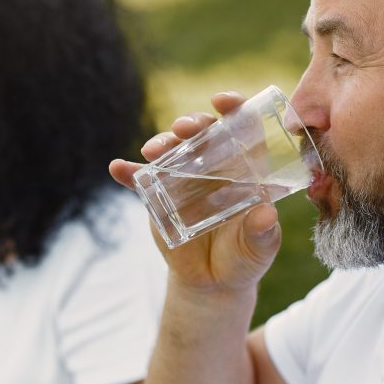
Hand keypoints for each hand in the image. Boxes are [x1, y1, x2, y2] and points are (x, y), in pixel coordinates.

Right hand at [110, 92, 281, 292]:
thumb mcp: (258, 249)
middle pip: (202, 133)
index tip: (222, 102)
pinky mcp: (159, 196)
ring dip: (161, 142)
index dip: (235, 109)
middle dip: (192, 122)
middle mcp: (214, 166)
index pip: (242, 129)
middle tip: (184, 128)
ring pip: (171, 149)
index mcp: (244, 169)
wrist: (212, 282)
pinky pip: (141, 180)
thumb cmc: (244, 258)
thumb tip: (266, 215)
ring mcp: (184, 178)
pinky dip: (128, 172)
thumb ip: (262, 234)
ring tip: (153, 151)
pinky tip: (118, 168)